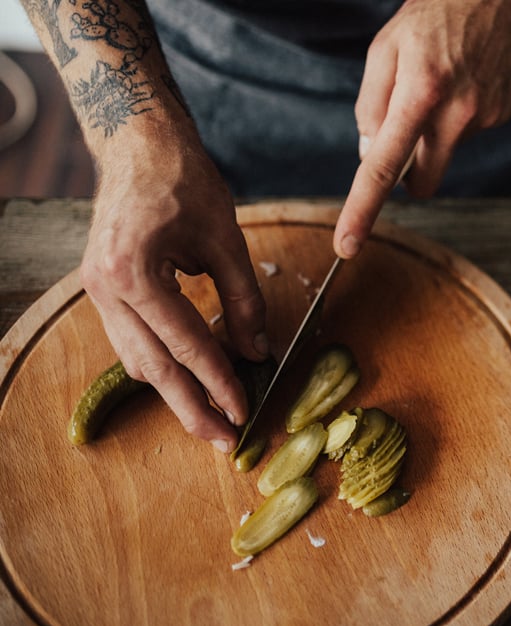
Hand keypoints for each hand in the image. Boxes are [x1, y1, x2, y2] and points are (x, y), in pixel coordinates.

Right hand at [79, 136, 267, 451]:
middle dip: (191, 407)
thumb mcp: (226, 239)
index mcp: (133, 273)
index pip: (184, 344)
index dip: (217, 382)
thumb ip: (244, 299)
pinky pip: (132, 340)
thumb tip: (259, 350)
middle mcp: (105, 289)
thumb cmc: (182, 180)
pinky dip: (161, 362)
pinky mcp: (103, 290)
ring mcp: (97, 291)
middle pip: (152, 367)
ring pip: (137, 359)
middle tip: (225, 441)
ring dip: (174, 391)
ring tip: (211, 418)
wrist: (137, 144)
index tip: (243, 412)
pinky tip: (190, 379)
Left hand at [334, 0, 510, 258]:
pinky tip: (466, 79)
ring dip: (437, 130)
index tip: (347, 245)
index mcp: (420, 94)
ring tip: (443, 80)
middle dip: (410, 172)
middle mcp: (458, 113)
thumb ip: (371, 104)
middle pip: (423, 180)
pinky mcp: (504, 114)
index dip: (363, 210)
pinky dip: (460, 114)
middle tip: (406, 131)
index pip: (385, 167)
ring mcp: (486, 116)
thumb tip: (371, 154)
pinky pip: (469, 132)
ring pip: (446, 150)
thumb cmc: (433, 15)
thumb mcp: (385, 49)